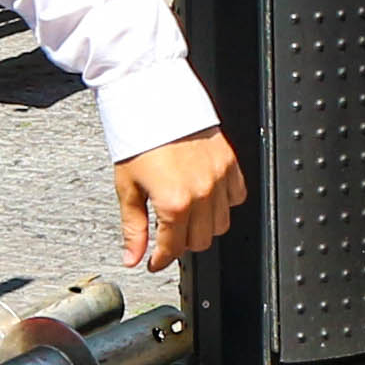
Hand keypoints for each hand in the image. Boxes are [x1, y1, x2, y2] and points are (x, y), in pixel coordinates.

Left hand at [117, 129, 246, 267]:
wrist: (155, 102)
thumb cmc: (139, 139)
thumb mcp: (127, 188)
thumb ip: (133, 228)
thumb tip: (132, 257)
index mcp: (174, 202)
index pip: (173, 248)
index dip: (161, 260)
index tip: (155, 262)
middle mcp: (201, 193)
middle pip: (200, 241)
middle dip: (181, 244)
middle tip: (167, 235)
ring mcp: (219, 178)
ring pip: (221, 224)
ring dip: (204, 227)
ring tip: (187, 217)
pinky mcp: (230, 163)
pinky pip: (237, 197)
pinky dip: (224, 204)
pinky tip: (206, 198)